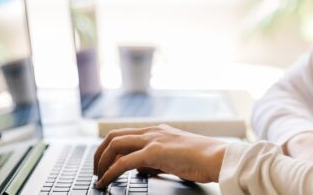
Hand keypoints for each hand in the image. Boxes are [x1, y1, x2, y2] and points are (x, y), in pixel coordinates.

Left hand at [93, 124, 227, 187]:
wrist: (217, 157)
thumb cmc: (201, 158)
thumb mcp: (174, 156)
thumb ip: (156, 159)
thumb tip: (141, 169)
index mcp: (156, 130)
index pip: (124, 134)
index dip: (109, 148)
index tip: (103, 162)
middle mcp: (151, 131)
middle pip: (114, 136)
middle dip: (100, 153)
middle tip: (95, 169)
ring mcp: (152, 139)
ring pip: (114, 145)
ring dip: (101, 162)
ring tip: (97, 177)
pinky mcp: (154, 152)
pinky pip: (123, 162)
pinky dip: (110, 172)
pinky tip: (105, 182)